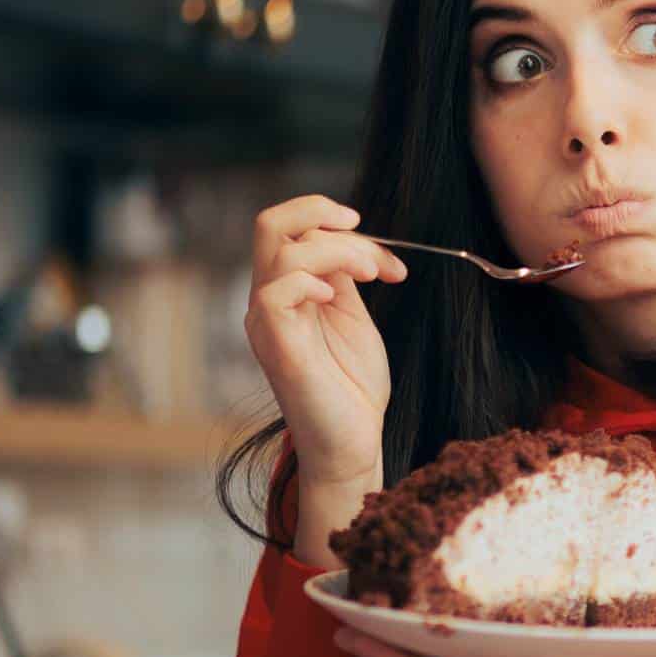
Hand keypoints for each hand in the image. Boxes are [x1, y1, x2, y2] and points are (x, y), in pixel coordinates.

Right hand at [244, 195, 407, 552]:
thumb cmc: (352, 386)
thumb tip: (351, 240)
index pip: (292, 230)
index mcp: (286, 292)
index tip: (387, 261)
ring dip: (338, 250)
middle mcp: (268, 301)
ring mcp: (268, 322)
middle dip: (322, 212)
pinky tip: (334, 295)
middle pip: (271, 224)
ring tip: (373, 274)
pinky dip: (309, 280)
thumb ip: (343, 278)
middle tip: (365, 234)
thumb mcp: (352, 318)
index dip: (341, 228)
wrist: (352, 443)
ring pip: (281, 249)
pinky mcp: (277, 345)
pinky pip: (275, 292)